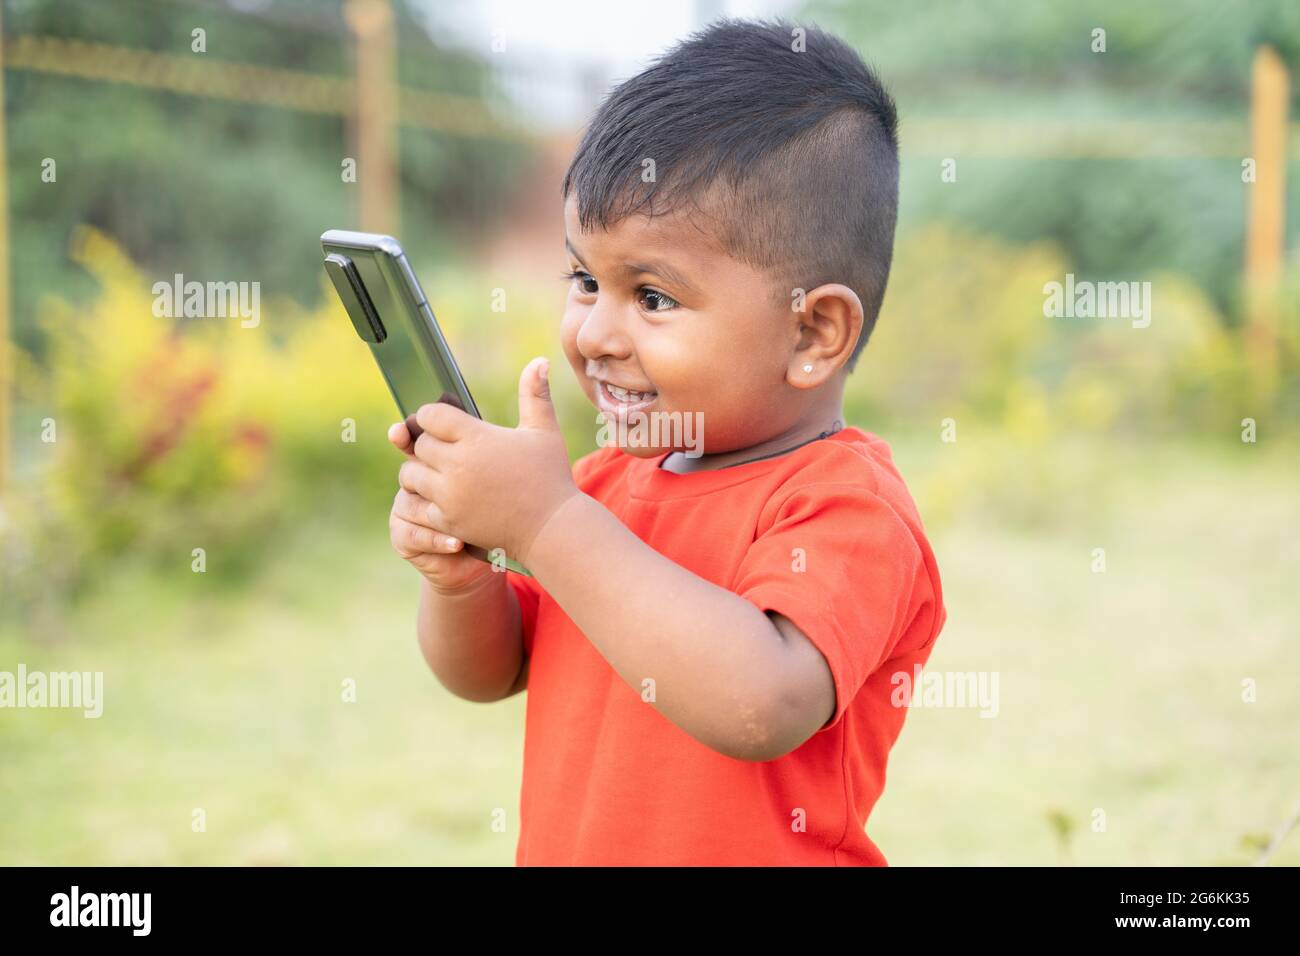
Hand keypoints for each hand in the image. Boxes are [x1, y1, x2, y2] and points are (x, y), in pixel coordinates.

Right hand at [388, 421, 496, 591]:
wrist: (485, 550)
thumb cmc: (491, 507)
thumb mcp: (493, 473)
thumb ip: (488, 441)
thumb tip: (520, 386)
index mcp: (431, 460)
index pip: (414, 441)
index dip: (407, 433)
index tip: (406, 431)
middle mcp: (413, 482)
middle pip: (410, 471)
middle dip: (428, 477)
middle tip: (451, 483)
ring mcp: (406, 510)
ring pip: (409, 504)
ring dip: (436, 514)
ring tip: (461, 522)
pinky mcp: (404, 538)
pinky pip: (413, 534)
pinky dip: (436, 539)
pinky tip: (457, 542)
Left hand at [398, 357, 579, 567]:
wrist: (551, 529)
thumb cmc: (550, 477)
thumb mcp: (544, 432)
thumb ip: (535, 395)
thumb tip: (539, 360)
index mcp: (477, 438)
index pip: (430, 415)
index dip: (435, 417)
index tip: (446, 423)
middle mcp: (458, 465)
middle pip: (419, 444)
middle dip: (430, 444)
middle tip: (448, 449)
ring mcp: (450, 495)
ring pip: (410, 474)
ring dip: (422, 472)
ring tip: (442, 472)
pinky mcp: (447, 520)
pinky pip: (417, 504)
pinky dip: (427, 500)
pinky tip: (446, 497)